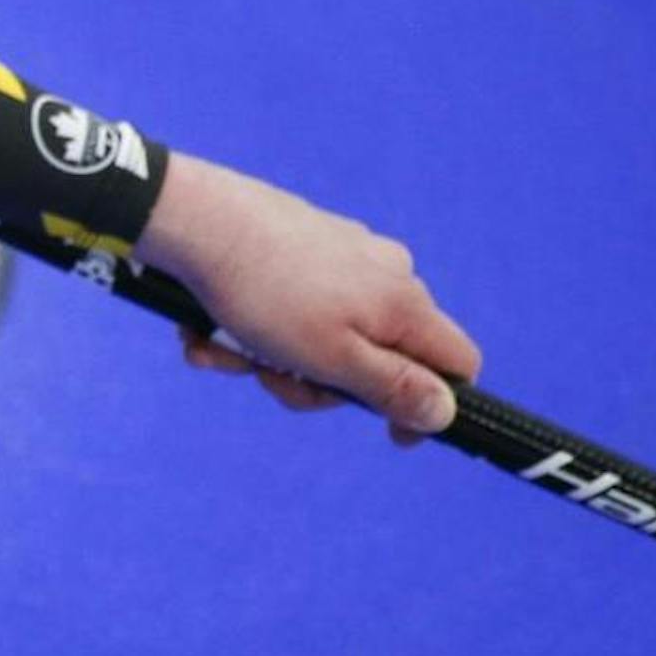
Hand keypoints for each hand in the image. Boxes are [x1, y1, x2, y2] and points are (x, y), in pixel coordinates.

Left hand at [136, 152, 483, 445]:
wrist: (197, 220)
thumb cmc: (266, 295)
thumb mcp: (332, 359)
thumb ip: (393, 388)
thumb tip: (446, 412)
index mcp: (407, 305)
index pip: (458, 364)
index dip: (431, 406)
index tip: (389, 435)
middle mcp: (389, 274)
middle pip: (377, 359)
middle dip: (316, 383)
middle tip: (266, 376)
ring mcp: (347, 256)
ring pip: (322, 337)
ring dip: (267, 358)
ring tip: (220, 345)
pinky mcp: (305, 245)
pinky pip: (290, 307)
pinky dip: (251, 327)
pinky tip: (207, 327)